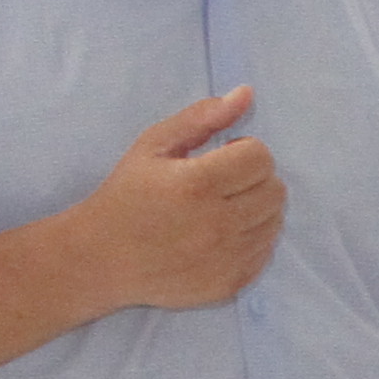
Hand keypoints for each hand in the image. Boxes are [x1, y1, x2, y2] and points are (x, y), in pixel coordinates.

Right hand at [68, 88, 283, 312]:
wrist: (102, 259)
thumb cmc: (126, 195)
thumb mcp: (153, 145)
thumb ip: (202, 117)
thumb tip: (247, 94)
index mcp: (198, 184)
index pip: (261, 157)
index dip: (244, 151)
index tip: (223, 156)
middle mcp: (217, 224)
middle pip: (275, 190)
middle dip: (254, 179)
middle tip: (223, 182)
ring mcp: (226, 258)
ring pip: (275, 222)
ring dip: (256, 209)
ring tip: (222, 208)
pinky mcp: (230, 284)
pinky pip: (265, 253)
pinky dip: (251, 240)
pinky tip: (221, 235)